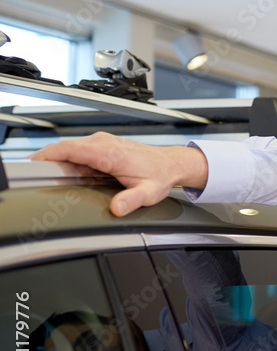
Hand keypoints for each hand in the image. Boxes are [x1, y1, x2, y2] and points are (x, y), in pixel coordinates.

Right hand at [31, 132, 208, 215]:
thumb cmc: (160, 175)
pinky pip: (79, 150)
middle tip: (32, 176)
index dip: (48, 156)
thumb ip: (131, 200)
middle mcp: (103, 143)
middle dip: (47, 159)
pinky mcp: (103, 145)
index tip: (32, 165)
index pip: (70, 149)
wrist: (170, 164)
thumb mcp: (148, 192)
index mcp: (109, 153)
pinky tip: (67, 174)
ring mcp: (102, 142)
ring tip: (48, 177)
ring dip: (57, 160)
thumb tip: (117, 208)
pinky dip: (68, 160)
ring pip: (70, 148)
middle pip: (65, 147)